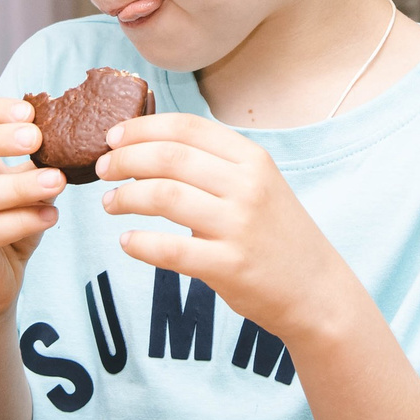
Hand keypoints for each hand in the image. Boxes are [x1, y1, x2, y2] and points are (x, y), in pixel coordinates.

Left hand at [96, 112, 351, 345]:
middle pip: (169, 157)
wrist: (317, 291)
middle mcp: (248, 186)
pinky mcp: (230, 266)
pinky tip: (126, 242)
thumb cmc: (277, 235)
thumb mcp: (258, 185)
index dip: (142, 127)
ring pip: (164, 196)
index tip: (113, 137)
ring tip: (109, 203)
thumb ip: (215, 165)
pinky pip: (171, 250)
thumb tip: (149, 147)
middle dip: (125, 159)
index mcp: (252, 159)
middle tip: (103, 169)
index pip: (187, 127)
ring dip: (126, 197)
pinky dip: (140, 244)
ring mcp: (240, 226)